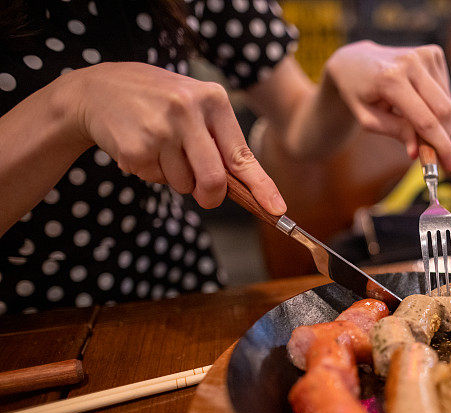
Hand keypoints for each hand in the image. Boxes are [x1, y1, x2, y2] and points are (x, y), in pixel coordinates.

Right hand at [69, 62, 284, 212]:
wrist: (97, 88)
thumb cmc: (159, 102)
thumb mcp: (195, 106)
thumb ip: (220, 141)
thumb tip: (248, 188)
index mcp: (212, 98)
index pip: (242, 154)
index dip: (261, 187)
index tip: (277, 209)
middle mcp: (188, 110)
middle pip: (214, 180)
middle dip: (211, 196)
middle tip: (204, 195)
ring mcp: (160, 129)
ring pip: (183, 184)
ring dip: (175, 178)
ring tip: (159, 146)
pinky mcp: (135, 147)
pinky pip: (155, 180)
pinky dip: (150, 173)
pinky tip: (139, 146)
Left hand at [324, 41, 450, 171]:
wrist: (355, 60)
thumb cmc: (359, 93)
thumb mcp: (368, 118)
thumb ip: (394, 132)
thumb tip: (416, 151)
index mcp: (390, 79)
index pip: (425, 120)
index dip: (440, 146)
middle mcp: (411, 62)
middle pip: (443, 110)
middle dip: (445, 137)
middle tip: (441, 158)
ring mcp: (425, 54)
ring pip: (447, 102)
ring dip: (439, 122)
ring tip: (416, 125)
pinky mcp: (434, 53)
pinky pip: (445, 91)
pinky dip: (437, 106)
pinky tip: (419, 105)